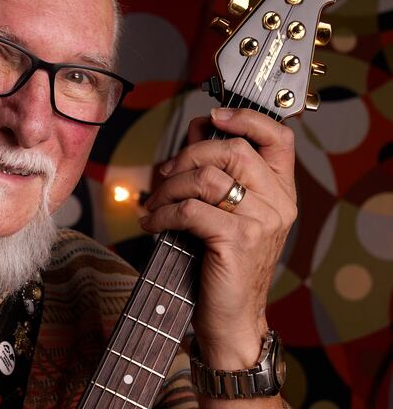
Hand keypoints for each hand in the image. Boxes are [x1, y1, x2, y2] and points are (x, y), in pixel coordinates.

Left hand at [140, 107, 296, 368]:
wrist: (231, 317)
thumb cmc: (223, 264)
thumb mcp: (226, 213)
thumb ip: (217, 172)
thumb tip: (197, 128)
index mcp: (281, 192)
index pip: (279, 138)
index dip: (246, 118)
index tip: (213, 116)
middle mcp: (278, 203)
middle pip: (232, 150)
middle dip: (187, 155)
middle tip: (164, 176)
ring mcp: (261, 222)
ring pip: (205, 177)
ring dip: (167, 187)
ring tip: (153, 204)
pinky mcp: (237, 240)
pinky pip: (190, 209)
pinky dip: (162, 213)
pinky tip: (152, 223)